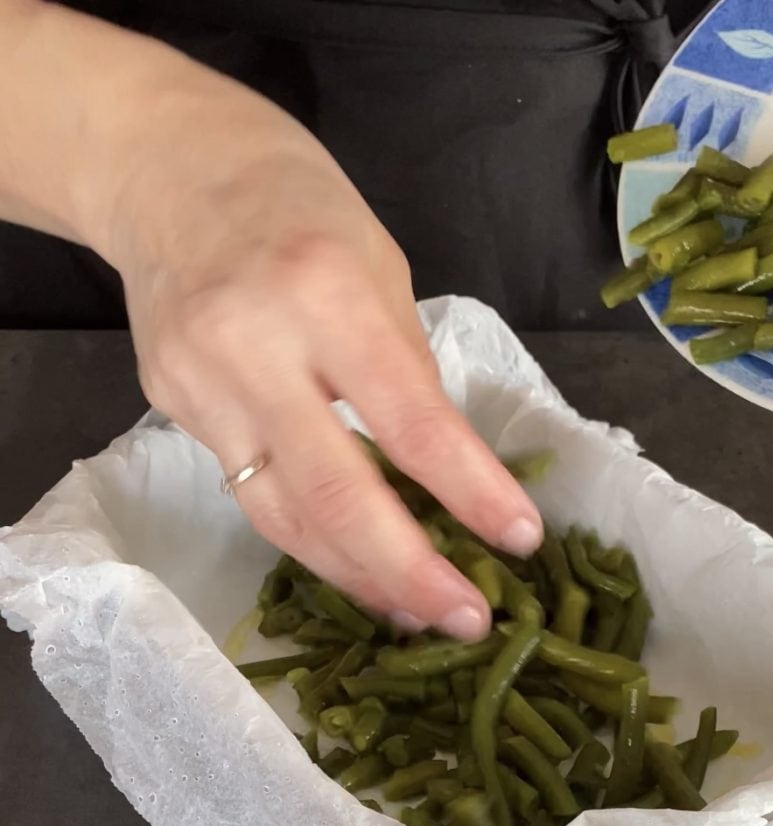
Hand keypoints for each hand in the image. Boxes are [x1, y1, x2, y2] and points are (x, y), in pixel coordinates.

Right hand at [103, 64, 540, 639]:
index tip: (521, 539)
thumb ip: (406, 369)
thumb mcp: (380, 266)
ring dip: (358, 576)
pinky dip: (311, 538)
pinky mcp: (173, 411)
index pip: (412, 423)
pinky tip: (354, 563)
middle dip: (410, 573)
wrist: (167, 171)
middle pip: (336, 496)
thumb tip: (442, 465)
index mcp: (328, 297)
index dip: (471, 492)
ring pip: (284, 518)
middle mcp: (257, 350)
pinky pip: (253, 494)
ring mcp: (202, 388)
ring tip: (417, 613)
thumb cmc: (298, 204)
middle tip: (469, 621)